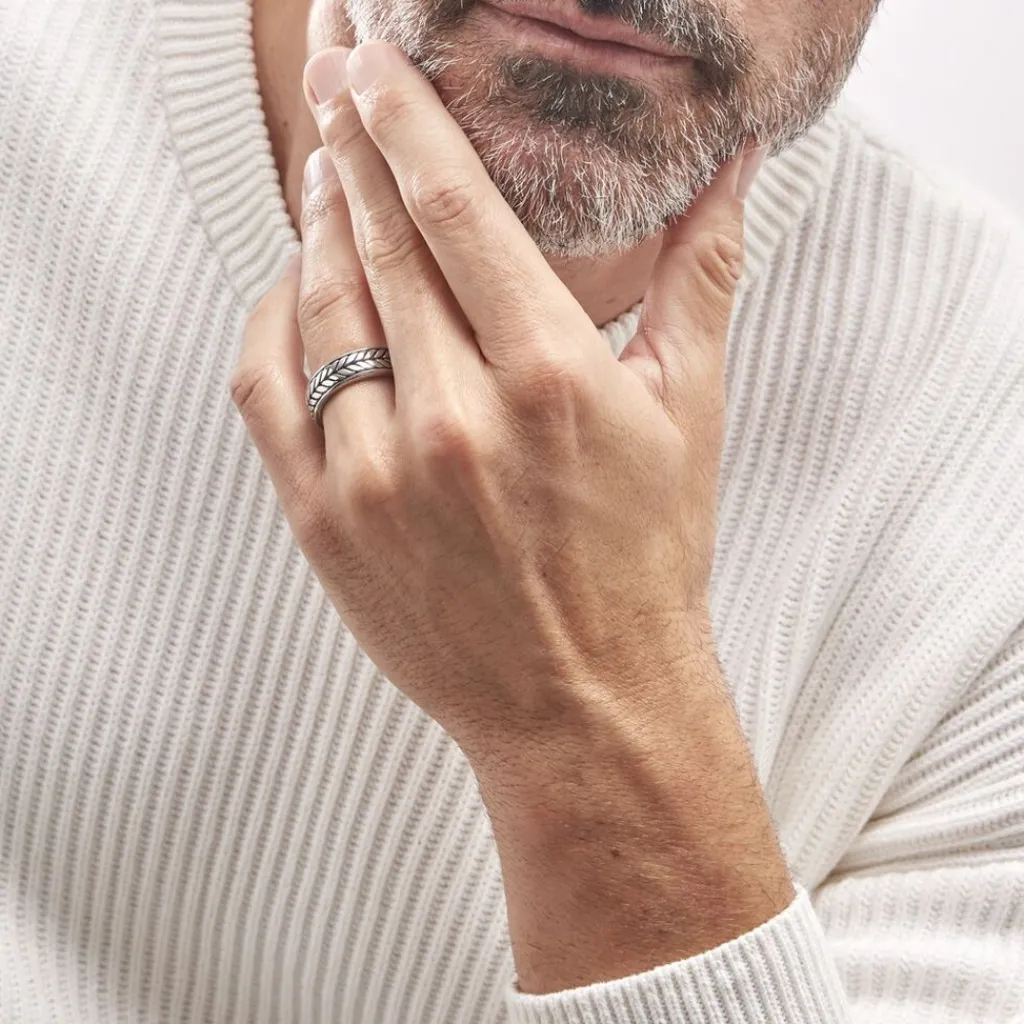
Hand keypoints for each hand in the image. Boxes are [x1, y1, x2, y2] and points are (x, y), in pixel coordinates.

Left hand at [230, 40, 762, 769]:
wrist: (584, 699)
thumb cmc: (644, 560)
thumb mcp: (689, 412)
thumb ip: (702, 273)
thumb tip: (735, 164)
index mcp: (549, 377)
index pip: (454, 207)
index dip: (404, 116)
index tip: (373, 56)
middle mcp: (454, 418)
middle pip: (379, 238)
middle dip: (349, 138)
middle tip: (334, 71)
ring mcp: (377, 473)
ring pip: (318, 304)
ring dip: (315, 221)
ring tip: (323, 170)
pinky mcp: (326, 523)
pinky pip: (267, 389)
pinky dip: (270, 322)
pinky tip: (291, 286)